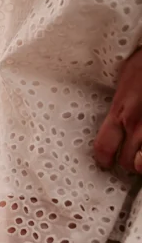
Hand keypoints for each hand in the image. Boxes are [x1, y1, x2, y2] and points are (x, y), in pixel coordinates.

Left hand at [94, 47, 141, 172]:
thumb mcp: (126, 79)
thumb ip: (120, 102)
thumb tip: (114, 114)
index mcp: (120, 111)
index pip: (104, 148)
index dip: (104, 159)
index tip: (105, 162)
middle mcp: (137, 123)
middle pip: (125, 161)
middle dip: (127, 163)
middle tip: (129, 158)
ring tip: (140, 157)